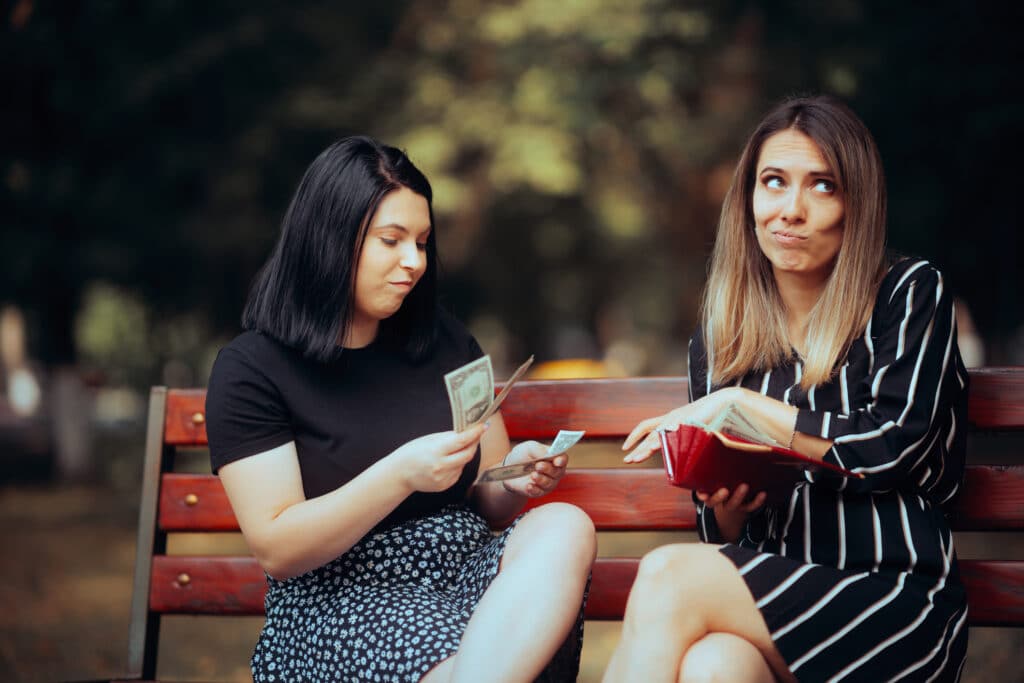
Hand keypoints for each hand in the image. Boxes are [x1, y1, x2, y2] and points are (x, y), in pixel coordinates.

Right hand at [390, 423, 486, 492]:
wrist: (399, 474)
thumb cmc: (412, 453)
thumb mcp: (428, 440)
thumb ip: (448, 437)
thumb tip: (465, 433)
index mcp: (436, 451)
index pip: (462, 441)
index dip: (475, 433)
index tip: (484, 426)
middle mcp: (441, 466)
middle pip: (468, 454)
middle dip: (474, 443)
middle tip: (475, 435)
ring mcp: (444, 478)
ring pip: (463, 463)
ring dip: (463, 455)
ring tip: (451, 451)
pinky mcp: (445, 485)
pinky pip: (458, 472)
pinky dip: (457, 465)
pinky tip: (446, 462)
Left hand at [499, 440, 567, 497]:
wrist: (508, 469)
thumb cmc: (522, 456)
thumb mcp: (529, 448)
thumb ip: (539, 449)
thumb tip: (548, 454)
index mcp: (553, 458)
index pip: (563, 459)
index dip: (562, 460)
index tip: (557, 461)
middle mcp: (553, 471)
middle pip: (558, 472)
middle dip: (548, 469)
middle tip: (538, 466)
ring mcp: (547, 482)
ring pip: (549, 483)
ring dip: (541, 479)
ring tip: (532, 475)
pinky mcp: (538, 492)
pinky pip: (539, 492)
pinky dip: (534, 489)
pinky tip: (529, 485)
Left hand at [621, 388, 741, 462]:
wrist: (727, 402)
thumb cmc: (716, 415)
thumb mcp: (697, 429)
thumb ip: (690, 439)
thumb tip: (687, 455)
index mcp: (672, 419)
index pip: (647, 426)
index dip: (635, 436)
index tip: (627, 447)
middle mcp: (671, 418)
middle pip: (648, 432)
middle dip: (637, 447)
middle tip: (627, 459)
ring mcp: (677, 419)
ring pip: (656, 435)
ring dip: (644, 448)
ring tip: (634, 459)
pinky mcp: (685, 421)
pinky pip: (669, 432)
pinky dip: (660, 440)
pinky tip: (653, 448)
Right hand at [696, 483, 766, 542]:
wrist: (733, 512)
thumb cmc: (723, 489)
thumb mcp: (715, 485)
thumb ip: (712, 476)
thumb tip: (711, 457)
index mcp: (710, 496)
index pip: (703, 496)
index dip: (702, 496)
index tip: (704, 495)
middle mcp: (720, 502)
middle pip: (717, 502)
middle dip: (719, 497)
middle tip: (725, 490)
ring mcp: (733, 506)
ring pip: (734, 504)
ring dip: (739, 496)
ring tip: (744, 486)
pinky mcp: (745, 508)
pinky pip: (751, 506)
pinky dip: (757, 501)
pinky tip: (762, 493)